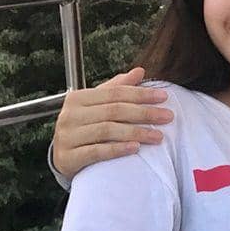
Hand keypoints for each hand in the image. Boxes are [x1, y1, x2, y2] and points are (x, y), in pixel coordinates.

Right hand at [51, 66, 172, 178]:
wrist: (62, 159)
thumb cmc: (85, 129)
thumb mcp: (98, 106)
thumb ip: (117, 89)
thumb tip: (139, 71)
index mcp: (77, 98)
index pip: (115, 93)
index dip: (141, 94)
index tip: (164, 97)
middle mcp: (70, 116)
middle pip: (113, 111)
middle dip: (144, 113)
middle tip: (167, 116)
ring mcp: (67, 137)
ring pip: (107, 130)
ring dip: (136, 132)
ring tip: (158, 136)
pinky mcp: (68, 158)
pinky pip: (97, 151)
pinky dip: (117, 149)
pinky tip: (136, 148)